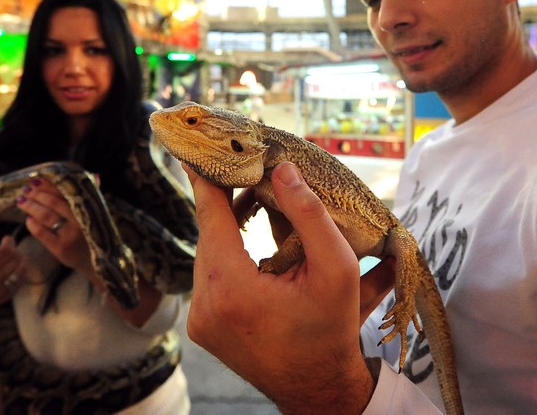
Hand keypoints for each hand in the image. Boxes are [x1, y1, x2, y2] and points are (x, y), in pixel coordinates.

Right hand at [0, 235, 23, 327]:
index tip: (7, 239)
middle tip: (9, 247)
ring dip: (20, 260)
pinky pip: (20, 280)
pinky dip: (21, 270)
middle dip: (13, 250)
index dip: (8, 243)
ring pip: (19, 271)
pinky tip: (15, 265)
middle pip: (13, 261)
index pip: (2, 254)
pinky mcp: (3, 298)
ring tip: (13, 255)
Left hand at [16, 178, 92, 275]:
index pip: (66, 192)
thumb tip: (94, 175)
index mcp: (89, 210)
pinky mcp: (61, 249)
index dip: (50, 185)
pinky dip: (33, 225)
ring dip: (31, 207)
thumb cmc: (96, 235)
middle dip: (37, 194)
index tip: (38, 179)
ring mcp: (70, 236)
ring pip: (46, 217)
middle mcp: (80, 222)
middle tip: (26, 189)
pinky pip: (43, 234)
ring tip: (22, 201)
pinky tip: (28, 220)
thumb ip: (93, 196)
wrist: (100, 263)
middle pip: (54, 203)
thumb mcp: (98, 215)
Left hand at [186, 161, 375, 412]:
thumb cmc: (331, 331)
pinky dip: (226, 253)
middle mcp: (205, 304)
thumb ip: (310, 214)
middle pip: (209, 233)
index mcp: (230, 287)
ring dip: (227, 227)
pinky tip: (248, 239)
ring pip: (208, 254)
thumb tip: (283, 170)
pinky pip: (209, 276)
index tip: (199, 146)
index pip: (210, 214)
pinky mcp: (202, 327)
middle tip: (249, 170)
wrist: (317, 390)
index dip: (207, 177)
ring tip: (253, 200)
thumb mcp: (336, 269)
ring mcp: (200, 319)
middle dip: (227, 199)